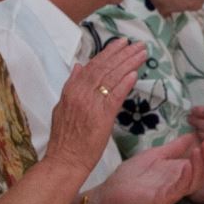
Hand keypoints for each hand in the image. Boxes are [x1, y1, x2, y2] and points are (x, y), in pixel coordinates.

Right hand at [44, 41, 148, 171]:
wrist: (65, 160)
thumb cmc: (65, 138)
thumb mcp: (61, 107)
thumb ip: (72, 85)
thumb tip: (78, 66)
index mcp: (71, 89)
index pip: (93, 65)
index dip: (108, 52)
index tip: (121, 43)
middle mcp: (81, 93)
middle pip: (105, 68)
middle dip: (122, 54)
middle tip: (138, 44)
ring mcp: (91, 104)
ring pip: (112, 78)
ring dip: (128, 64)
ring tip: (142, 54)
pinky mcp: (102, 117)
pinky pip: (115, 96)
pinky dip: (125, 84)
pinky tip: (135, 74)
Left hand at [93, 134, 203, 203]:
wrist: (113, 190)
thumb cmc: (132, 174)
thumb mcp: (157, 154)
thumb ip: (175, 147)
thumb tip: (192, 134)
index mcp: (179, 173)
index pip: (203, 166)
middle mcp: (180, 184)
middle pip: (203, 174)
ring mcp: (172, 192)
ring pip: (195, 181)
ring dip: (200, 166)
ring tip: (201, 150)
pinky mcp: (163, 198)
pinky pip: (179, 189)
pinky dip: (186, 177)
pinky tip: (188, 165)